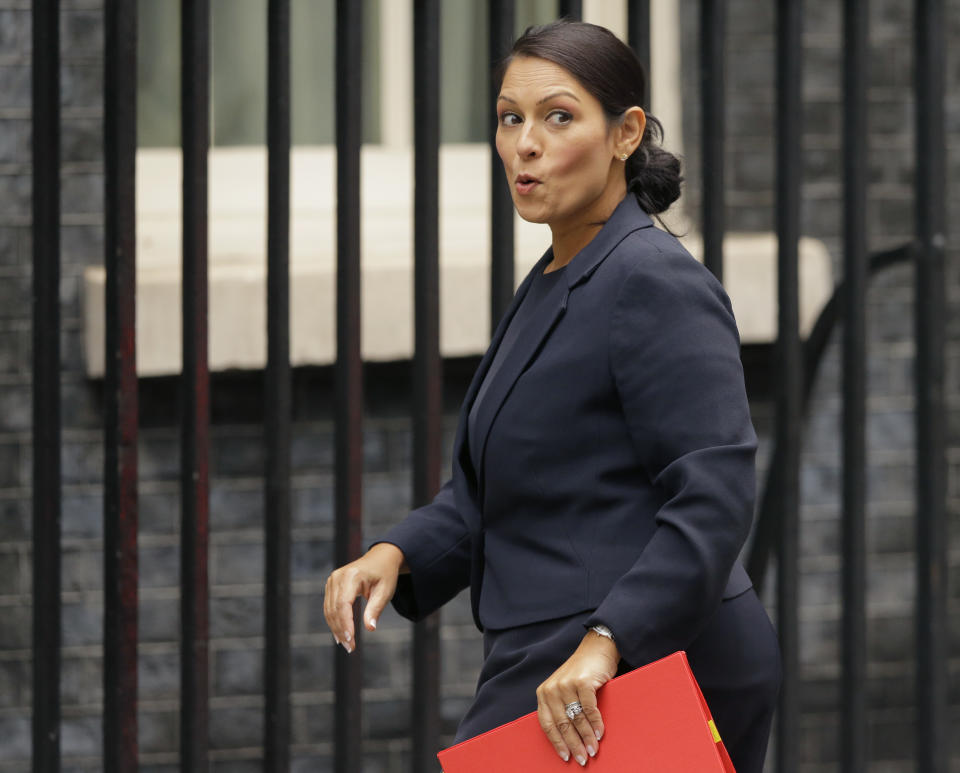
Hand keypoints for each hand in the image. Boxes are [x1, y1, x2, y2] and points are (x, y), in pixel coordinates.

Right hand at [323, 543, 406, 652]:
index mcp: (352, 576)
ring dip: (336, 629)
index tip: (351, 640)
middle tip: (350, 648)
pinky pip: (329, 607)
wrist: (380, 558)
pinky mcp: (331, 585)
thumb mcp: (385, 591)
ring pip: (329, 610)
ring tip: (347, 645)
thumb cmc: (385, 574)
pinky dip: (334, 621)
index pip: (343, 604)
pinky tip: (340, 635)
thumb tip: (370, 628)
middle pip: (334, 609)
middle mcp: (337, 577)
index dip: (345, 624)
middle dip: (341, 630)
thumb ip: (375, 609)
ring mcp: (332, 580)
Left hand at [536, 631, 619, 765]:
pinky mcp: (582, 682)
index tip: (565, 757)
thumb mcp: (565, 689)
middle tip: (582, 759)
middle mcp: (551, 689)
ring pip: (576, 719)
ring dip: (586, 738)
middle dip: (573, 745)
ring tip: (593, 750)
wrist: (596, 648)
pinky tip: (600, 734)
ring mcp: (566, 684)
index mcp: (544, 693)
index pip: (547, 724)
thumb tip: (569, 740)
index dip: (557, 742)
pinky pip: (589, 709)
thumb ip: (562, 708)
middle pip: (562, 724)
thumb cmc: (581, 673)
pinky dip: (596, 724)